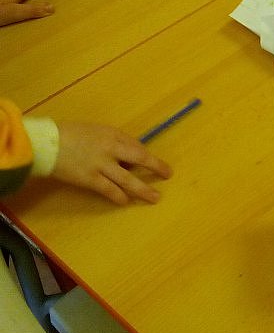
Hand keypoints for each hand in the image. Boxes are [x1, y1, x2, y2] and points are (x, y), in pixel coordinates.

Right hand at [51, 122, 171, 203]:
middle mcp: (111, 149)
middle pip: (139, 158)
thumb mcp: (95, 130)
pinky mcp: (90, 179)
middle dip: (156, 167)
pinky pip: (109, 190)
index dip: (146, 155)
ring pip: (127, 179)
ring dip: (142, 189)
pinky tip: (126, 201)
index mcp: (112, 135)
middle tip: (168, 174)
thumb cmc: (69, 134)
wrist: (46, 144)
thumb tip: (128, 154)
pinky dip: (119, 196)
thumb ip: (112, 140)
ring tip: (155, 197)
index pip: (136, 146)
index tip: (153, 162)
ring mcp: (102, 165)